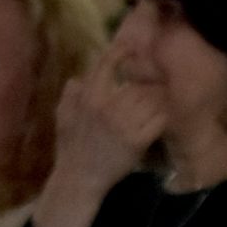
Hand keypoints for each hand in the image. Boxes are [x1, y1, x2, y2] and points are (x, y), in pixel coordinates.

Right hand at [32, 39, 168, 226]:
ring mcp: (123, 124)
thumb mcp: (63, 118)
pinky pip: (159, 121)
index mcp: (88, 100)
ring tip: (157, 106)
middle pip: (137, 86)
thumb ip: (70, 96)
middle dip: (147, 87)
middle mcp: (107, 108)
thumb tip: (77, 78)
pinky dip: (163, 118)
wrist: (79, 179)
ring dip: (158, 102)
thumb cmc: (70, 148)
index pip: (104, 67)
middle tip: (152, 91)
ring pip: (151, 101)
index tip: (128, 47)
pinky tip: (161, 121)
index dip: (118, 53)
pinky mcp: (137, 141)